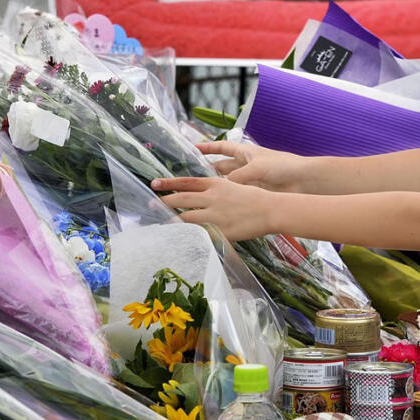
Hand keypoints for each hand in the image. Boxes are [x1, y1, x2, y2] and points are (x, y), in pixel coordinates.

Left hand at [152, 176, 277, 241]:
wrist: (270, 210)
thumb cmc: (254, 198)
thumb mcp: (233, 186)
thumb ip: (215, 190)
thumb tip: (199, 194)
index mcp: (215, 184)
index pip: (186, 182)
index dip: (168, 183)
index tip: (153, 183)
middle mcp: (212, 197)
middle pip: (181, 198)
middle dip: (163, 201)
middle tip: (149, 204)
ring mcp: (215, 215)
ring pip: (186, 217)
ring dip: (172, 220)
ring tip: (161, 223)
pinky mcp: (219, 231)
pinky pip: (198, 234)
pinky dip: (187, 235)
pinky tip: (179, 237)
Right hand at [196, 140, 304, 191]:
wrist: (303, 181)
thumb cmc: (282, 166)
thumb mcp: (256, 168)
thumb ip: (237, 178)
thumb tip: (221, 187)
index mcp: (245, 153)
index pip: (222, 148)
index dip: (209, 148)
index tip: (194, 149)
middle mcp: (245, 165)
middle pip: (222, 167)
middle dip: (208, 171)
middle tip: (189, 178)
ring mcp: (249, 180)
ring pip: (228, 182)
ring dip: (217, 186)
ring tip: (198, 193)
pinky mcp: (254, 193)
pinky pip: (237, 194)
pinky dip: (228, 197)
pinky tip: (218, 203)